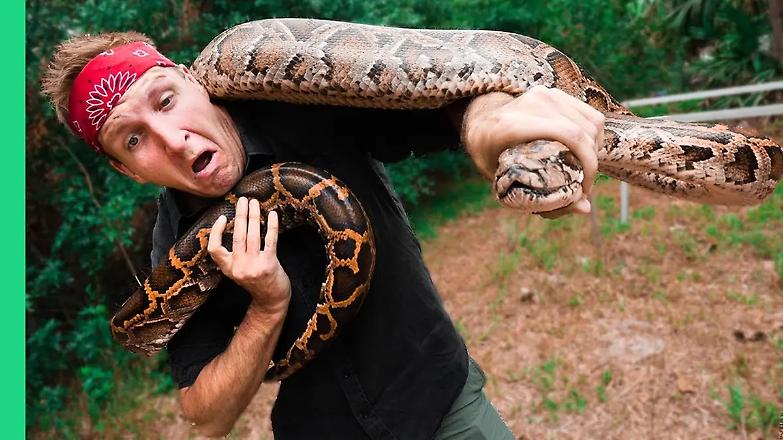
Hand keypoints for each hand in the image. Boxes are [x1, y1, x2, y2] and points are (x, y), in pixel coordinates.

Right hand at [207, 197, 290, 313]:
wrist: (271, 300)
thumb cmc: (256, 282)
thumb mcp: (238, 271)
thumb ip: (234, 255)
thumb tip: (233, 227)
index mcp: (228, 269)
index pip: (214, 249)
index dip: (216, 232)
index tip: (222, 218)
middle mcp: (239, 267)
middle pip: (237, 236)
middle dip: (240, 215)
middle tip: (242, 199)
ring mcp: (254, 266)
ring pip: (252, 235)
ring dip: (254, 216)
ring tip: (254, 203)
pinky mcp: (269, 264)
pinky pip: (270, 240)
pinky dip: (271, 226)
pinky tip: (273, 215)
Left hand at [461, 86, 604, 216]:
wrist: (478, 121)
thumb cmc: (489, 157)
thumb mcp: (507, 183)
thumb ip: (544, 198)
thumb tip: (586, 209)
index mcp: (513, 124)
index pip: (570, 136)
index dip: (588, 165)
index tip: (584, 190)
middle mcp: (531, 103)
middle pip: (584, 132)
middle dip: (592, 163)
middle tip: (584, 187)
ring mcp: (544, 94)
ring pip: (592, 122)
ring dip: (595, 150)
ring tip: (585, 171)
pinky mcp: (554, 92)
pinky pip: (589, 114)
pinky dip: (594, 136)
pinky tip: (585, 153)